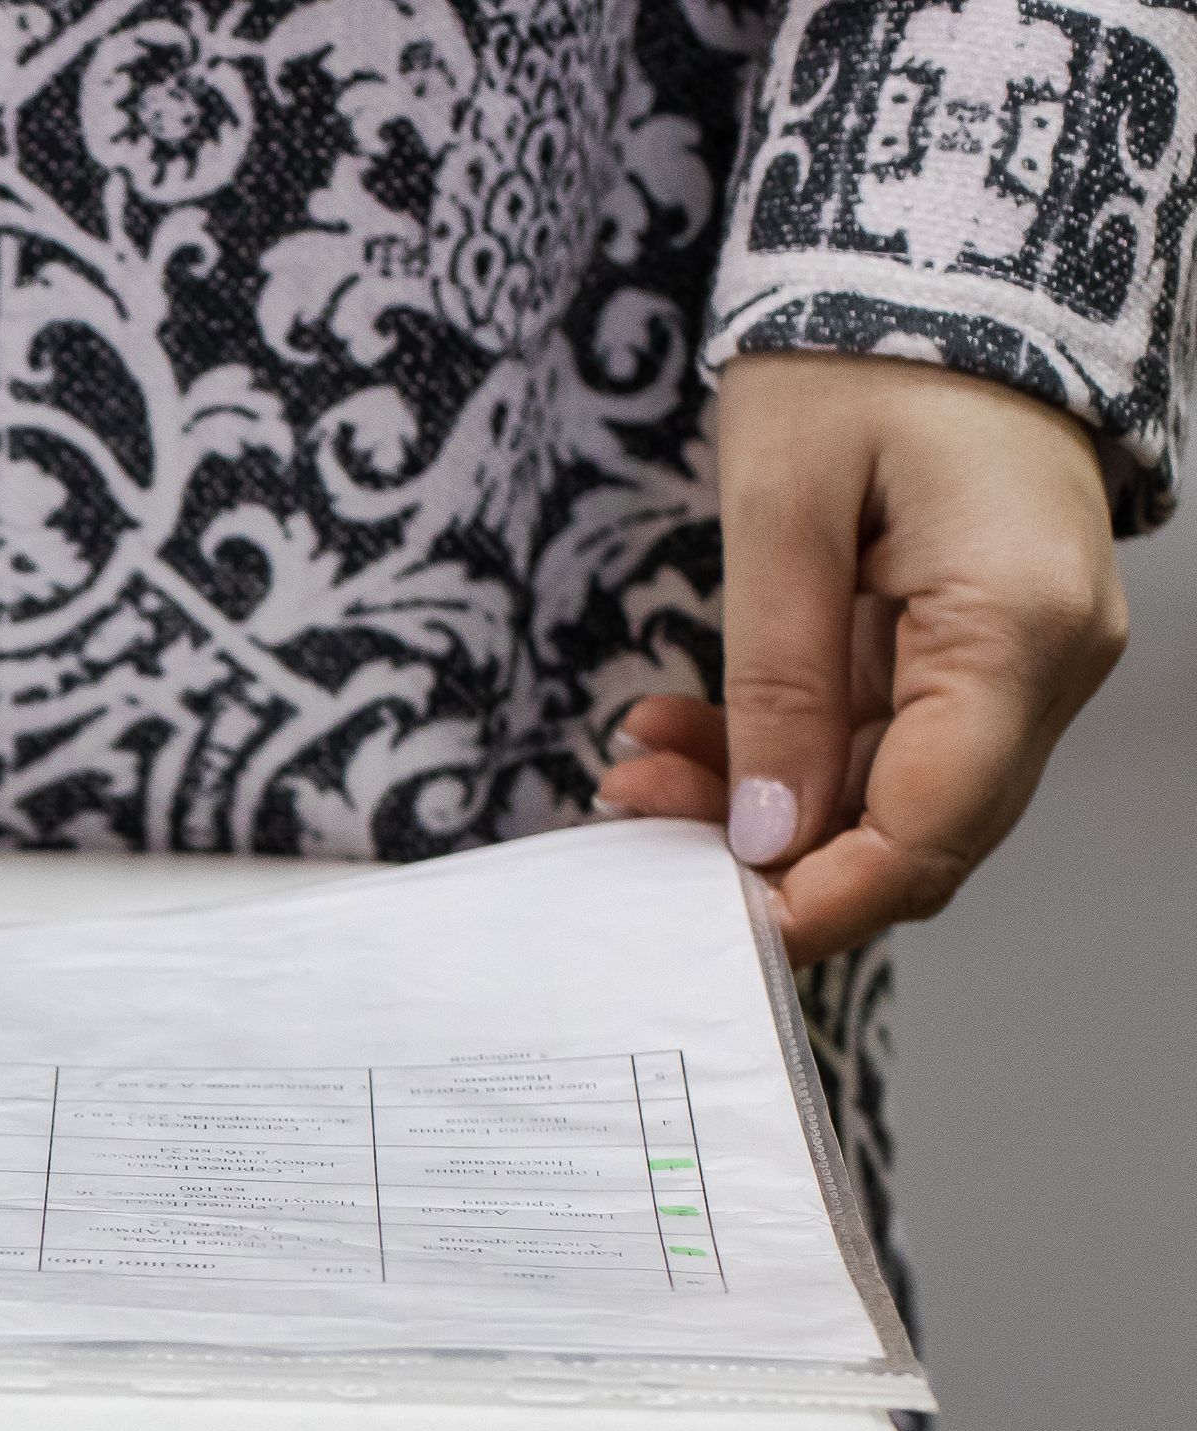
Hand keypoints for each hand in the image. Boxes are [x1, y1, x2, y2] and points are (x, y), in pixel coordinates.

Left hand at [595, 352, 1126, 962]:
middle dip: (771, 850)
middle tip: (632, 808)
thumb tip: (767, 835)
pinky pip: (887, 734)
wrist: (935, 256)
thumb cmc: (863, 351)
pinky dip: (788, 747)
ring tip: (637, 762)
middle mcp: (1049, 657)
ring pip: (891, 791)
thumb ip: (778, 686)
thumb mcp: (783, 511)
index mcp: (1017, 625)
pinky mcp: (982, 640)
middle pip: (916, 830)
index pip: (928, 830)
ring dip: (762, 799)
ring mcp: (1024, 652)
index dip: (820, 900)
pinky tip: (686, 729)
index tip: (709, 924)